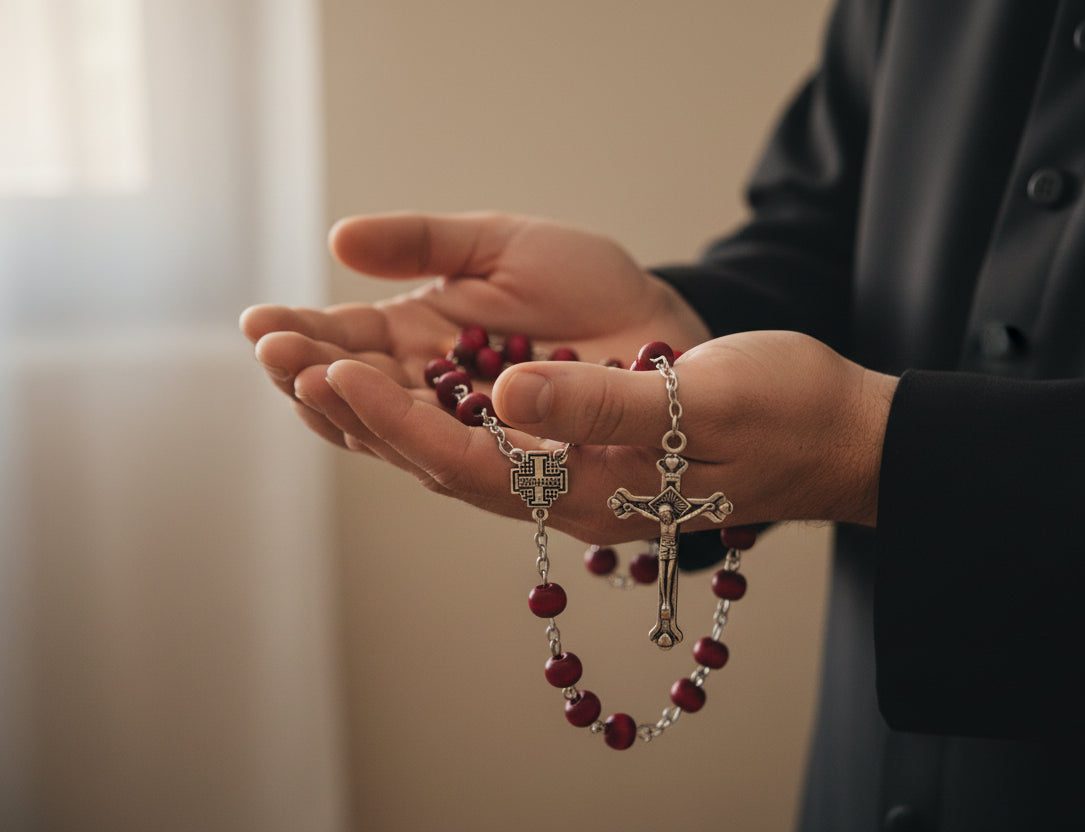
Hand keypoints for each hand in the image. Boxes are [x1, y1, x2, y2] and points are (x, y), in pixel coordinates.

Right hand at [240, 211, 710, 451]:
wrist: (660, 321)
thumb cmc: (585, 282)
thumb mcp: (500, 244)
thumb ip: (424, 243)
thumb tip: (338, 241)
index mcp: (419, 341)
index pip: (347, 344)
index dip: (303, 338)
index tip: (261, 324)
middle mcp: (434, 395)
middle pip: (358, 399)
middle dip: (313, 378)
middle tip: (276, 355)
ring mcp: (472, 434)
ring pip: (399, 436)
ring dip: (355, 414)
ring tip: (316, 382)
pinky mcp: (517, 465)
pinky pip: (463, 461)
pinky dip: (423, 443)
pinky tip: (390, 421)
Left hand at [314, 329, 896, 542]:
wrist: (838, 435)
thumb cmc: (786, 412)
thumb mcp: (703, 396)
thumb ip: (603, 404)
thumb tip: (507, 396)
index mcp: (595, 491)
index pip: (468, 463)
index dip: (394, 420)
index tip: (334, 368)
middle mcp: (572, 497)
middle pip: (442, 465)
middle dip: (362, 417)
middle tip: (287, 357)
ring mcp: (577, 480)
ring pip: (456, 454)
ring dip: (384, 414)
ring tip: (315, 363)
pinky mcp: (586, 452)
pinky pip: (488, 440)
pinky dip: (432, 408)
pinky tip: (402, 376)